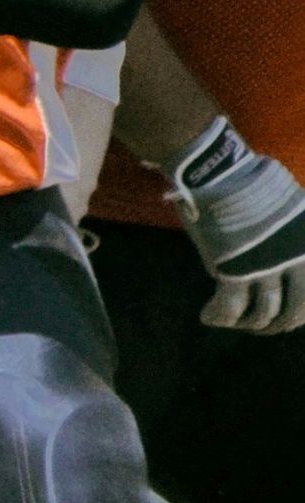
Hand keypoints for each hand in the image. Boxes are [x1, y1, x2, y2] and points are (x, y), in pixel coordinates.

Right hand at [171, 119, 304, 333]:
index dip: (298, 314)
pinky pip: (229, 308)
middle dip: (276, 325)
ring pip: (262, 314)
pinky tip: (208, 316)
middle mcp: (293, 260)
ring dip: (247, 324)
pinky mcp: (233, 270)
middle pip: (292, 312)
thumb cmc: (253, 187)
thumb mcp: (293, 211)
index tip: (285, 318)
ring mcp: (264, 266)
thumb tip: (289, 265)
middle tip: (260, 327)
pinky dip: (218, 318)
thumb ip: (294, 240)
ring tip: (233, 322)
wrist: (222, 175)